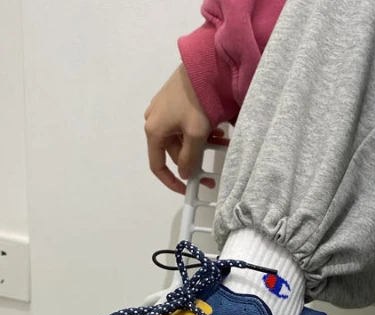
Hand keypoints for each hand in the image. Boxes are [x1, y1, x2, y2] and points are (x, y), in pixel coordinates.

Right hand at [144, 64, 228, 193]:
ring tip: (221, 144)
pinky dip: (199, 132)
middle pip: (173, 152)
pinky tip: (216, 130)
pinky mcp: (173, 99)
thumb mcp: (195, 135)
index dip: (171, 181)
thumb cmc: (197, 102)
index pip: (157, 165)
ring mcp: (162, 109)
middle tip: (213, 170)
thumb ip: (189, 159)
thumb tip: (184, 174)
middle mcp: (153, 120)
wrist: (204, 65)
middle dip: (194, 161)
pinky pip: (184, 124)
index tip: (187, 190)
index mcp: (153, 131)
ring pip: (181, 138)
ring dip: (200, 146)